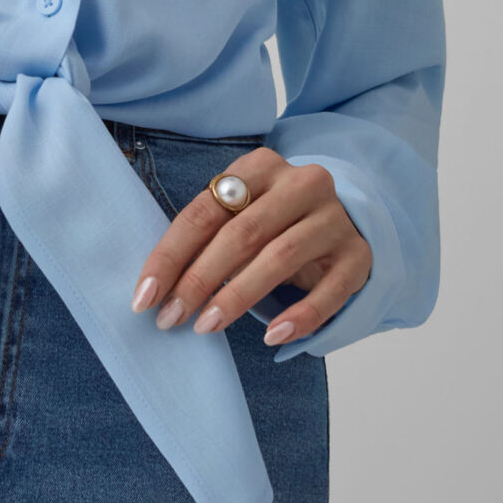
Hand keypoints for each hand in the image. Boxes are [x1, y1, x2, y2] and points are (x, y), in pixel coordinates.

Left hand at [129, 149, 370, 347]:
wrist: (343, 219)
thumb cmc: (272, 221)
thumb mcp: (239, 215)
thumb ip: (205, 237)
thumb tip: (154, 287)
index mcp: (260, 166)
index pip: (204, 211)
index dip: (171, 255)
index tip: (144, 296)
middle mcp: (302, 183)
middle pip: (241, 233)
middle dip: (199, 280)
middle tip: (171, 317)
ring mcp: (334, 218)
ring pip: (281, 257)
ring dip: (238, 296)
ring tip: (207, 326)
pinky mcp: (359, 254)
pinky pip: (330, 290)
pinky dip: (300, 316)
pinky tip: (273, 336)